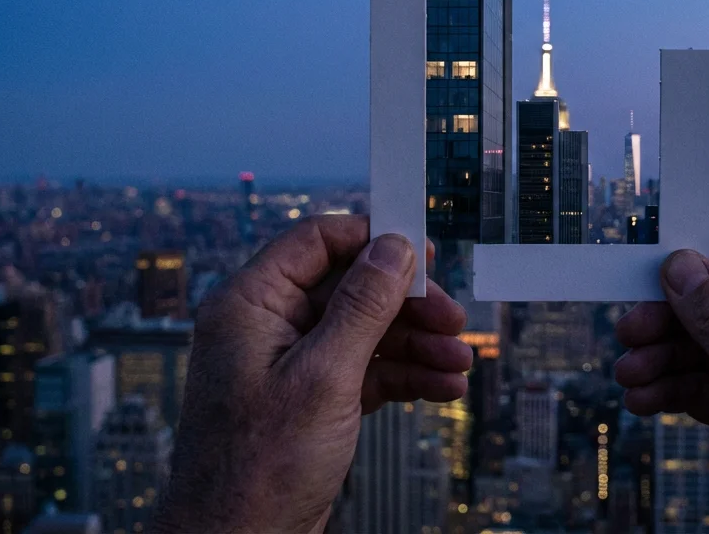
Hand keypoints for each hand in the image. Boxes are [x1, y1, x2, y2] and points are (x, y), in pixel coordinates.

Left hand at [153, 215, 471, 533]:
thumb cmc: (258, 469)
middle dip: (407, 303)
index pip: (316, 242)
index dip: (372, 240)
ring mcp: (289, 364)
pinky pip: (365, 369)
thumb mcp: (324, 377)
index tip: (424, 249)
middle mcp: (267, 327)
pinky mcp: (310, 399)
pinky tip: (440, 386)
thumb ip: (362, 306)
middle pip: (350, 288)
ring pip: (365, 331)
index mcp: (251, 305)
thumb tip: (393, 248)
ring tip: (457, 362)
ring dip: (416, 343)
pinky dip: (404, 375)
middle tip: (453, 317)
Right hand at [614, 229, 708, 532]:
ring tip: (631, 375)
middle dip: (672, 318)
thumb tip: (683, 266)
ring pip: (704, 343)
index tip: (657, 268)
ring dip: (663, 357)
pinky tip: (644, 400)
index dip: (708, 258)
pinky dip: (671, 388)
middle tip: (630, 330)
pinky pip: (702, 382)